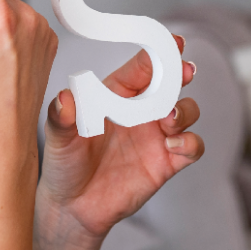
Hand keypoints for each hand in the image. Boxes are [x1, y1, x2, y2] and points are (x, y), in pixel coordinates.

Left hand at [34, 39, 202, 249]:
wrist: (73, 207)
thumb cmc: (65, 163)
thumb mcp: (58, 138)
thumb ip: (61, 117)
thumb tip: (64, 98)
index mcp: (117, 93)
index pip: (143, 66)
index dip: (159, 51)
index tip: (172, 42)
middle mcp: (141, 110)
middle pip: (171, 83)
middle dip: (181, 73)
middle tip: (184, 71)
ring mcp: (156, 135)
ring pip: (187, 111)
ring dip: (185, 110)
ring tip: (169, 118)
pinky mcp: (166, 162)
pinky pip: (192, 147)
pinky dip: (190, 143)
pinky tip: (173, 146)